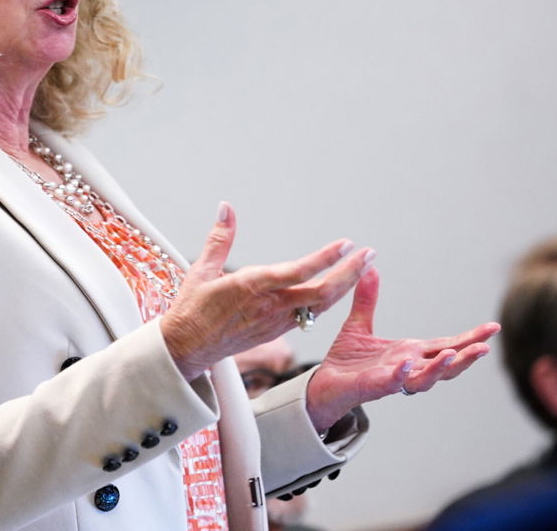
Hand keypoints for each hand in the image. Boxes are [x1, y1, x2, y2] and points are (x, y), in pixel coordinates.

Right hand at [161, 202, 374, 380]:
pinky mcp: (276, 331)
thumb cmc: (191, 308)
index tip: (346, 245)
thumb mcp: (200, 269)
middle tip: (370, 254)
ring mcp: (276, 321)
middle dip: (349, 273)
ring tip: (362, 267)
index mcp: (252, 288)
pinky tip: (337, 287)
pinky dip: (328, 300)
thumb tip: (226, 207)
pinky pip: (310, 315)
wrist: (187, 348)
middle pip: (321, 293)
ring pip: (320, 306)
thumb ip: (220, 237)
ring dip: (344, 286)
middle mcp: (270, 306)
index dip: (324, 259)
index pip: (297, 272)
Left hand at [305, 267, 499, 429]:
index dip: (469, 338)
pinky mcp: (372, 387)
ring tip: (451, 355)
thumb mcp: (358, 325)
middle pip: (445, 365)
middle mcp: (407, 367)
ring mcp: (393, 380)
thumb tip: (370, 269)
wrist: (323, 384)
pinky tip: (406, 365)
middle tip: (485, 347)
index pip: (445, 345)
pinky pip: (390, 383)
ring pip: (424, 379)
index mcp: (410, 352)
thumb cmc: (346, 360)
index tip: (493, 328)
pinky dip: (400, 375)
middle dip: (466, 357)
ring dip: (439, 369)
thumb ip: (367, 300)